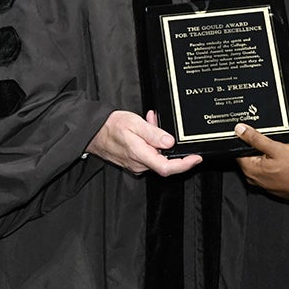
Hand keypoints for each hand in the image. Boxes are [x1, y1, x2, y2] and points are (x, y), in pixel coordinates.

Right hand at [85, 110, 201, 175]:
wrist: (92, 132)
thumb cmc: (110, 126)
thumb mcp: (134, 123)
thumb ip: (153, 133)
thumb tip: (170, 142)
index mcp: (140, 155)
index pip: (167, 167)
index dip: (184, 165)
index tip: (196, 158)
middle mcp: (139, 164)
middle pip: (164, 160)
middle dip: (168, 142)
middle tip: (158, 123)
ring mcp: (136, 164)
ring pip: (157, 154)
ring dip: (158, 139)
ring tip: (149, 121)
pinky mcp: (134, 161)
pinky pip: (149, 153)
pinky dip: (151, 141)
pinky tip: (145, 128)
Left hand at [234, 123, 288, 202]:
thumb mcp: (275, 147)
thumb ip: (255, 138)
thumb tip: (240, 130)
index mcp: (249, 169)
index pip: (237, 151)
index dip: (243, 140)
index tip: (251, 134)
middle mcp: (253, 178)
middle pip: (247, 157)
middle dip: (255, 148)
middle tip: (270, 143)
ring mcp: (261, 183)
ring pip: (257, 163)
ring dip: (264, 156)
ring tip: (277, 152)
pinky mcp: (270, 185)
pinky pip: (265, 171)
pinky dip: (270, 164)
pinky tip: (280, 161)